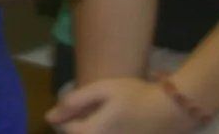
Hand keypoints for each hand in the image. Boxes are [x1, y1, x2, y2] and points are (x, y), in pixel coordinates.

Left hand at [47, 76, 197, 133]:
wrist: (169, 111)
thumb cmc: (135, 96)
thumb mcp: (103, 90)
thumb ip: (75, 101)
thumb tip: (49, 116)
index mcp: (92, 132)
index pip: (64, 130)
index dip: (62, 116)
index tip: (71, 105)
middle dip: (75, 126)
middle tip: (81, 113)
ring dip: (87, 129)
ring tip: (94, 118)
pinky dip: (99, 131)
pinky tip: (108, 123)